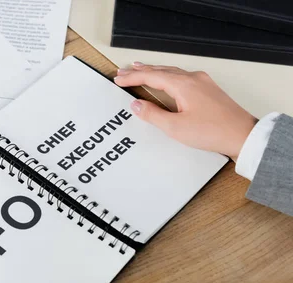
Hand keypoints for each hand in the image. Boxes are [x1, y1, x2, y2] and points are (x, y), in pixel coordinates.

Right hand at [113, 62, 257, 159]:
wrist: (242, 135)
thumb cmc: (212, 132)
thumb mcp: (175, 127)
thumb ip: (153, 115)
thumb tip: (137, 105)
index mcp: (183, 85)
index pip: (151, 76)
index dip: (133, 77)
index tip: (118, 78)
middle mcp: (193, 78)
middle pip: (161, 70)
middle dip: (141, 71)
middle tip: (124, 71)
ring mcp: (203, 82)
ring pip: (172, 72)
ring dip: (154, 71)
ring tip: (140, 69)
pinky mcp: (208, 89)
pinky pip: (182, 77)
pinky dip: (168, 76)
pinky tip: (165, 80)